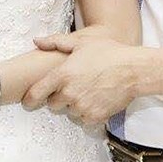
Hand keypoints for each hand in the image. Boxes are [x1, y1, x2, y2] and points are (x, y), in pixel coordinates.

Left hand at [22, 33, 140, 125]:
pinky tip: (95, 100)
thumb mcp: (81, 42)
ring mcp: (82, 107)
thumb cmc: (108, 52)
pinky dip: (87, 114)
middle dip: (58, 97)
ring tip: (86, 91)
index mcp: (63, 75)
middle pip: (53, 104)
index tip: (28, 101)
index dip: (30, 99)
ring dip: (73, 106)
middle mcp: (69, 93)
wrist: (133, 70)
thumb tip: (37, 41)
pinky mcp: (95, 117)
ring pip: (69, 113)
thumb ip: (55, 42)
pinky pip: (84, 121)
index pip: (36, 93)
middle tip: (71, 87)